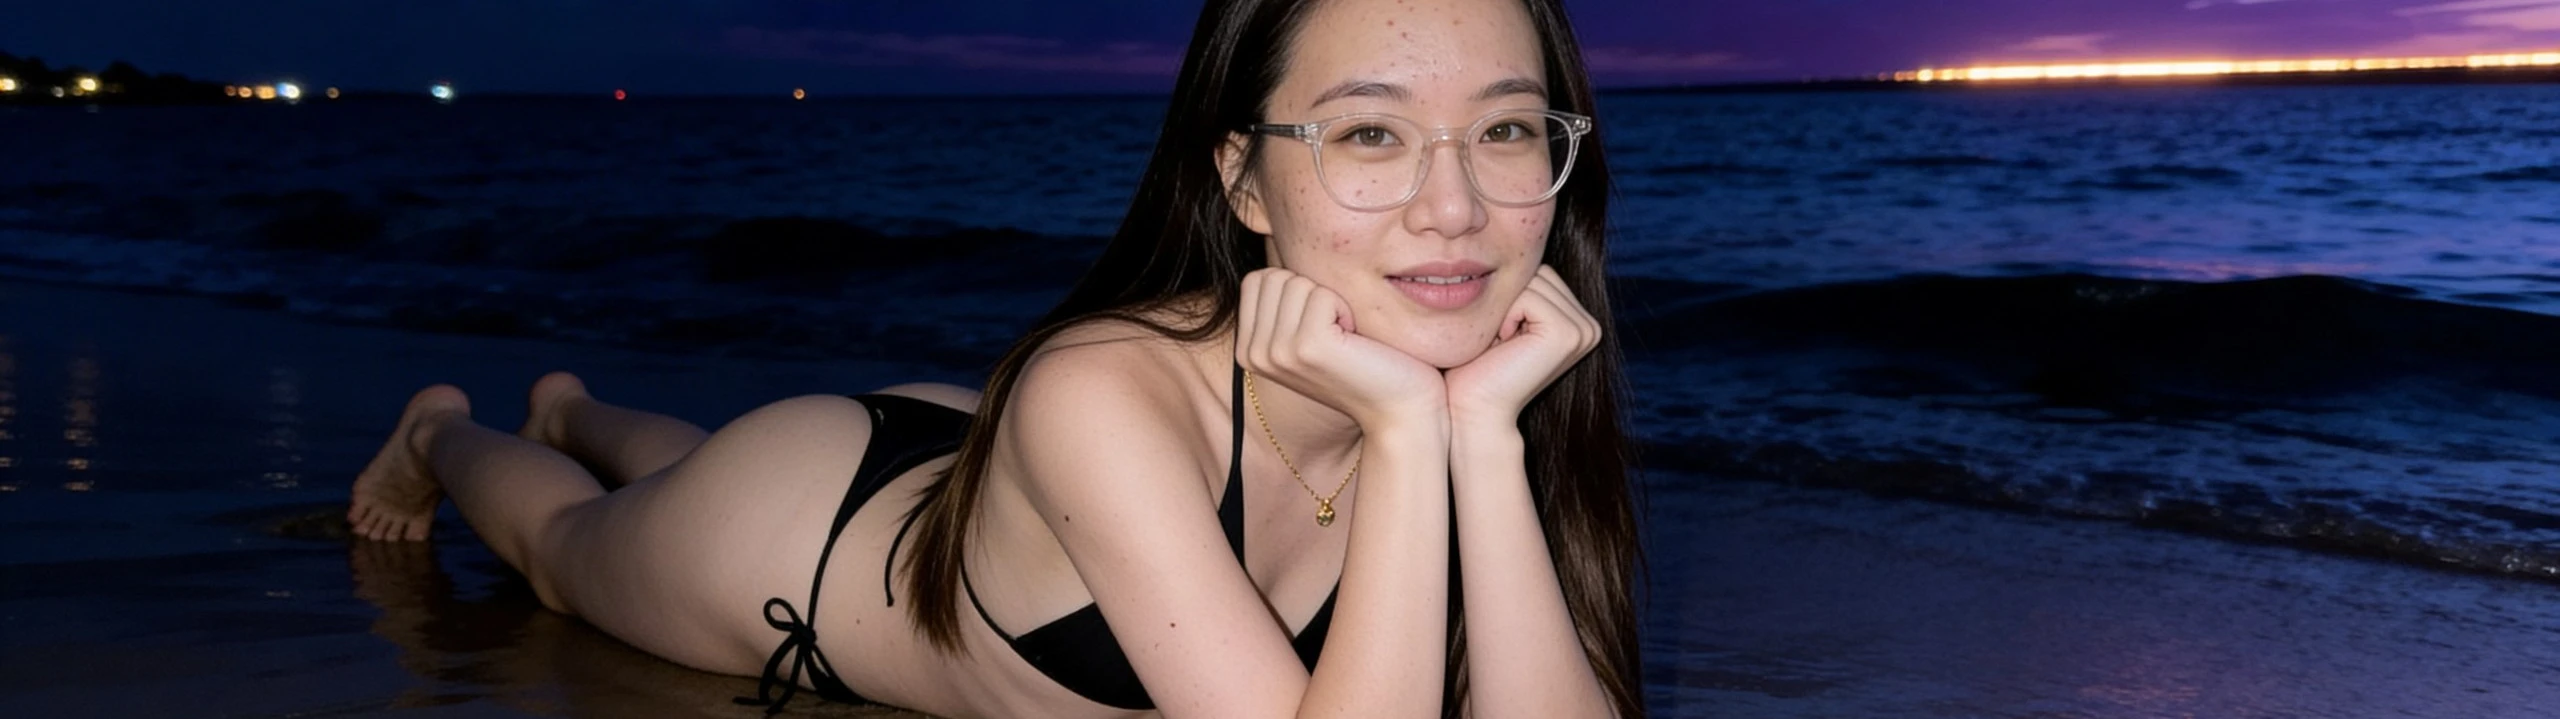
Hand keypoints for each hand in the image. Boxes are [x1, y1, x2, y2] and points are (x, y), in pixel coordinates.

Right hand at [1237, 268, 1446, 427]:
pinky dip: (1346, 308)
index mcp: (1247, 350)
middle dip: (1314, 293)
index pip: (1259, 278)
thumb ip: (1284, 301)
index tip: (1322, 327)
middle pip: (1276, 276)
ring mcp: (1276, 353)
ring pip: (1297, 281)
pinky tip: (1355, 341)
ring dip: (1331, 301)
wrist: (1400, 410)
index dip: (1300, 290)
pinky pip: (1322, 293)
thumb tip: (1271, 233)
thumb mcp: (1309, 330)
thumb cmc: (1364, 364)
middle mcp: (1253, 354)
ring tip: (1346, 339)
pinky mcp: (1306, 347)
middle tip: (1337, 334)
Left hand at [1443, 265, 1601, 423]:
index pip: (1539, 272)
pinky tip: (1502, 344)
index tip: (1498, 335)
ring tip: (1499, 342)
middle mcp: (1589, 325)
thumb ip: (1518, 288)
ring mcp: (1584, 330)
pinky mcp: (1568, 333)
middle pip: (1539, 271)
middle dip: (1507, 298)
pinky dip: (1505, 315)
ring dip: (1504, 307)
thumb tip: (1509, 240)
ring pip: (1532, 279)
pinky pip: (1528, 294)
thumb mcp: (1500, 319)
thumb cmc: (1474, 367)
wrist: (1472, 411)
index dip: (1508, 294)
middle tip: (1496, 340)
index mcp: (1577, 321)